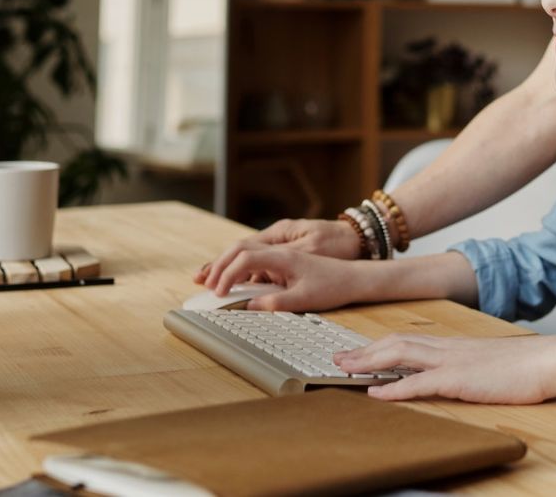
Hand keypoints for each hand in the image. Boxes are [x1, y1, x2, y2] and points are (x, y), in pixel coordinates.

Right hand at [198, 242, 363, 312]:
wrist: (355, 276)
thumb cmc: (333, 285)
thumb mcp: (306, 298)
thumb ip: (276, 302)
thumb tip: (249, 306)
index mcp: (284, 254)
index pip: (246, 256)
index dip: (227, 273)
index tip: (218, 292)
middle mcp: (281, 247)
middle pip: (241, 249)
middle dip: (219, 265)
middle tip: (200, 282)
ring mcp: (281, 251)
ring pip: (246, 253)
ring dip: (226, 265)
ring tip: (206, 280)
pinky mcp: (283, 259)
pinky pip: (255, 260)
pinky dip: (239, 269)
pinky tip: (231, 282)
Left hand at [334, 334, 555, 404]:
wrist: (549, 360)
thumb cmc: (526, 365)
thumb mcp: (490, 363)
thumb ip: (470, 365)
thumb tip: (457, 373)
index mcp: (454, 345)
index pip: (409, 339)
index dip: (380, 345)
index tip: (359, 351)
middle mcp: (448, 348)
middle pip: (396, 343)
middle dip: (364, 351)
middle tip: (338, 358)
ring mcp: (452, 361)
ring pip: (400, 355)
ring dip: (369, 362)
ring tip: (345, 369)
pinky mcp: (459, 379)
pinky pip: (420, 382)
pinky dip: (393, 388)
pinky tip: (376, 393)